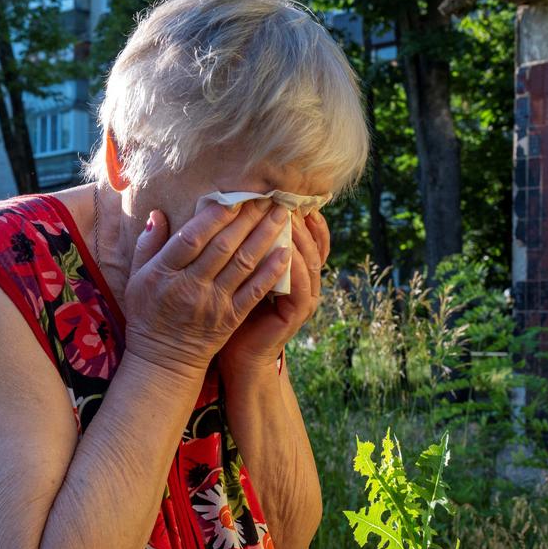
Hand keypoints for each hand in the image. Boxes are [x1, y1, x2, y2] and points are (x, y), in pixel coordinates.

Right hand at [124, 198, 291, 375]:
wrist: (162, 359)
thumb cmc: (148, 313)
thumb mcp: (136, 278)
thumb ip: (147, 245)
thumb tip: (158, 214)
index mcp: (164, 272)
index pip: (191, 238)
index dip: (214, 217)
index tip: (233, 197)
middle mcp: (190, 286)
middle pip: (222, 247)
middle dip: (247, 218)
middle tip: (266, 197)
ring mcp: (213, 303)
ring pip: (242, 264)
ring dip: (264, 237)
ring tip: (281, 215)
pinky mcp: (230, 318)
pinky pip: (254, 292)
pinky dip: (271, 272)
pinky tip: (286, 252)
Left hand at [219, 209, 329, 376]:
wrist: (238, 354)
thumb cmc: (235, 308)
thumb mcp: (243, 271)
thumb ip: (246, 244)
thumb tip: (233, 208)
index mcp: (295, 270)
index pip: (309, 237)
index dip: (304, 216)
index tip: (289, 194)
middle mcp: (306, 281)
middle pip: (314, 244)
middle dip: (302, 221)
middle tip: (287, 199)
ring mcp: (305, 297)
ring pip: (310, 261)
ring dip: (299, 238)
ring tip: (286, 217)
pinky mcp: (297, 313)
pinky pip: (301, 284)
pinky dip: (294, 265)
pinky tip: (283, 248)